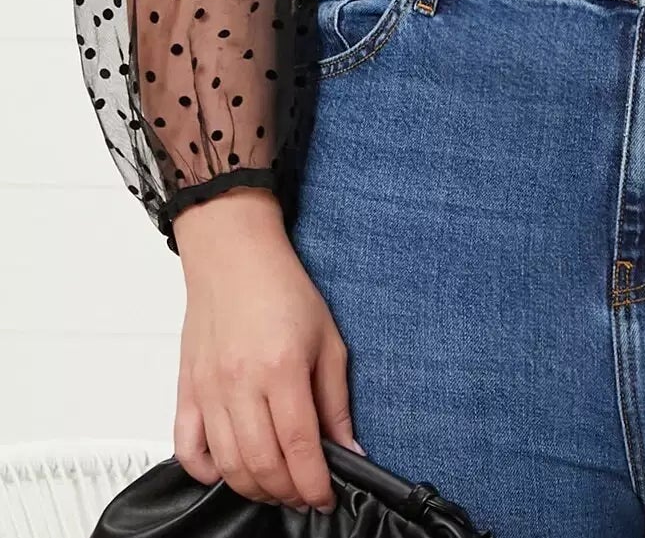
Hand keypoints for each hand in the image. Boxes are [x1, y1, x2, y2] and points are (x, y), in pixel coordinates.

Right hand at [173, 194, 365, 513]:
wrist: (234, 256)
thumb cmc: (281, 289)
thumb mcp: (327, 339)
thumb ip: (336, 400)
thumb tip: (350, 448)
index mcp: (281, 368)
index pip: (300, 446)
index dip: (315, 482)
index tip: (325, 497)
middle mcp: (240, 383)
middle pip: (262, 465)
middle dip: (288, 493)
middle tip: (304, 494)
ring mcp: (208, 390)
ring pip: (227, 465)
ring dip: (254, 488)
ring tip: (276, 486)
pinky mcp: (186, 391)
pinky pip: (187, 449)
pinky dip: (207, 472)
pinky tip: (230, 470)